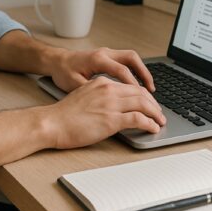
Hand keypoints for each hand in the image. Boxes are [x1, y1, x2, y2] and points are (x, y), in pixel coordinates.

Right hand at [44, 76, 165, 148]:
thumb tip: (114, 107)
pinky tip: (153, 128)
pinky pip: (138, 119)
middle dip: (154, 104)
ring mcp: (111, 104)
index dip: (144, 95)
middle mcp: (108, 89)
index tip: (150, 104)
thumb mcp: (83, 96)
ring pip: (143, 104)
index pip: (131, 86)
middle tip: (159, 114)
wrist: (51, 123)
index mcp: (102, 82)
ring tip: (160, 121)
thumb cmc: (63, 115)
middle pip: (140, 93)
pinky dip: (150, 123)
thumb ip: (100, 97)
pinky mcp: (111, 119)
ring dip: (155, 114)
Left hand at [48, 47, 155, 92]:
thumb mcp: (74, 84)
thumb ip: (92, 91)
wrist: (56, 61)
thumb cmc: (63, 72)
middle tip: (152, 91)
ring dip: (141, 71)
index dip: (133, 85)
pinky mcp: (107, 56)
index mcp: (97, 59)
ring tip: (149, 88)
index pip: (122, 71)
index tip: (142, 98)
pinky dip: (135, 71)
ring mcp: (107, 53)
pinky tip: (137, 84)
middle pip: (132, 58)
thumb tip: (109, 102)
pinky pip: (126, 61)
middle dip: (144, 74)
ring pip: (131, 58)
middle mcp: (104, 53)